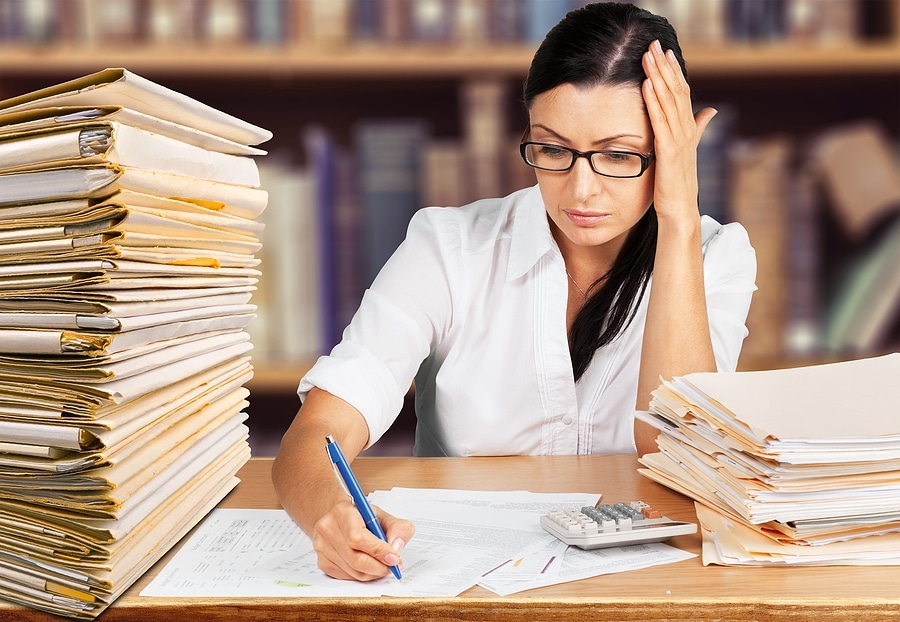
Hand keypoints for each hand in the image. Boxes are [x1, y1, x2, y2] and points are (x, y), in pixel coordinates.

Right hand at [311, 499, 414, 580]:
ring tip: (383, 565)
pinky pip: (347, 577)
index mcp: (342, 511)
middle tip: (393, 566)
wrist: (338, 517)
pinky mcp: (322, 562)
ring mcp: (322, 547)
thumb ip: (397, 528)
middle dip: (379, 566)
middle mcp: (328, 528)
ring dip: (373, 573)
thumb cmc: (359, 516)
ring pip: (353, 571)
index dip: (378, 551)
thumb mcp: (382, 515)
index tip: (394, 558)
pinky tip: (369, 566)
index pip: (358, 538)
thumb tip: (396, 548)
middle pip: (355, 559)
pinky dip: (363, 575)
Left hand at [641, 39, 716, 224]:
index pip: (682, 93)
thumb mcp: (686, 151)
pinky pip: (660, 122)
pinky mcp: (669, 153)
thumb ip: (697, 128)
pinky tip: (646, 86)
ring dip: (658, 78)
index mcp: (688, 129)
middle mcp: (686, 131)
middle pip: (676, 92)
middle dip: (664, 68)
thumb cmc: (678, 184)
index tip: (664, 53)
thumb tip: (711, 111)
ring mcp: (679, 141)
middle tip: (654, 45)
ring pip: (669, 102)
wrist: (680, 211)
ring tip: (648, 58)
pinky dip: (654, 103)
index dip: (674, 72)